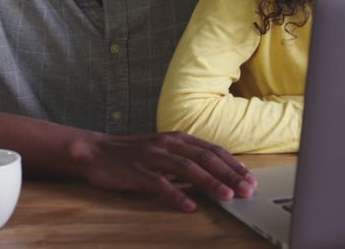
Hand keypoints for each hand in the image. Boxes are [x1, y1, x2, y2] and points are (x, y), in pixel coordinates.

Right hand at [76, 131, 256, 211]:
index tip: (249, 179)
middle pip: (205, 158)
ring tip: (226, 195)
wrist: (95, 151)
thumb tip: (215, 174)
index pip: (213, 150)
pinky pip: (159, 184)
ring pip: (187, 168)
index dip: (233, 165)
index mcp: (178, 138)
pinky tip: (188, 206)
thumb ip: (186, 159)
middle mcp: (169, 144)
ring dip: (209, 182)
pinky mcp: (137, 172)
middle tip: (246, 190)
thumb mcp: (164, 151)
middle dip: (229, 174)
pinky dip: (176, 194)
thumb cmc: (132, 154)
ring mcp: (153, 157)